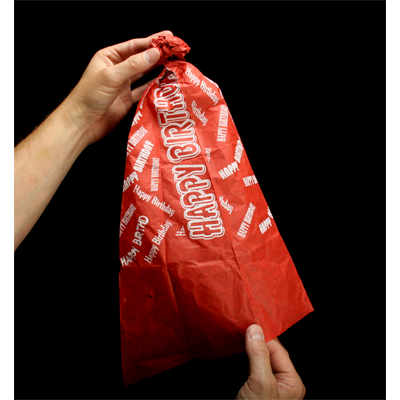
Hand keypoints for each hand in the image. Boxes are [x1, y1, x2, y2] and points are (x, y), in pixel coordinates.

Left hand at [62, 30, 172, 146]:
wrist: (83, 123)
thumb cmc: (89, 96)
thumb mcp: (112, 76)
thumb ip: (134, 65)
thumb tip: (154, 53)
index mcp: (109, 57)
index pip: (134, 46)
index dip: (152, 41)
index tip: (168, 38)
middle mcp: (117, 69)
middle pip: (141, 58)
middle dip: (157, 54)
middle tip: (175, 50)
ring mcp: (122, 85)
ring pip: (143, 74)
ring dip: (157, 69)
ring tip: (173, 64)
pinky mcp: (127, 100)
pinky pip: (143, 90)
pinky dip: (154, 87)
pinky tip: (164, 83)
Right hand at [236, 325, 304, 399]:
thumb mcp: (261, 383)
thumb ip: (259, 355)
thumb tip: (255, 330)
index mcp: (292, 382)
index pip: (278, 350)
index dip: (263, 336)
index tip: (250, 325)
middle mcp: (283, 383)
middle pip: (270, 353)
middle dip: (257, 341)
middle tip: (243, 327)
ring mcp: (268, 386)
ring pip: (259, 359)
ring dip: (250, 348)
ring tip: (239, 335)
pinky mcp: (255, 388)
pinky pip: (251, 367)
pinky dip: (245, 358)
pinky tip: (237, 351)